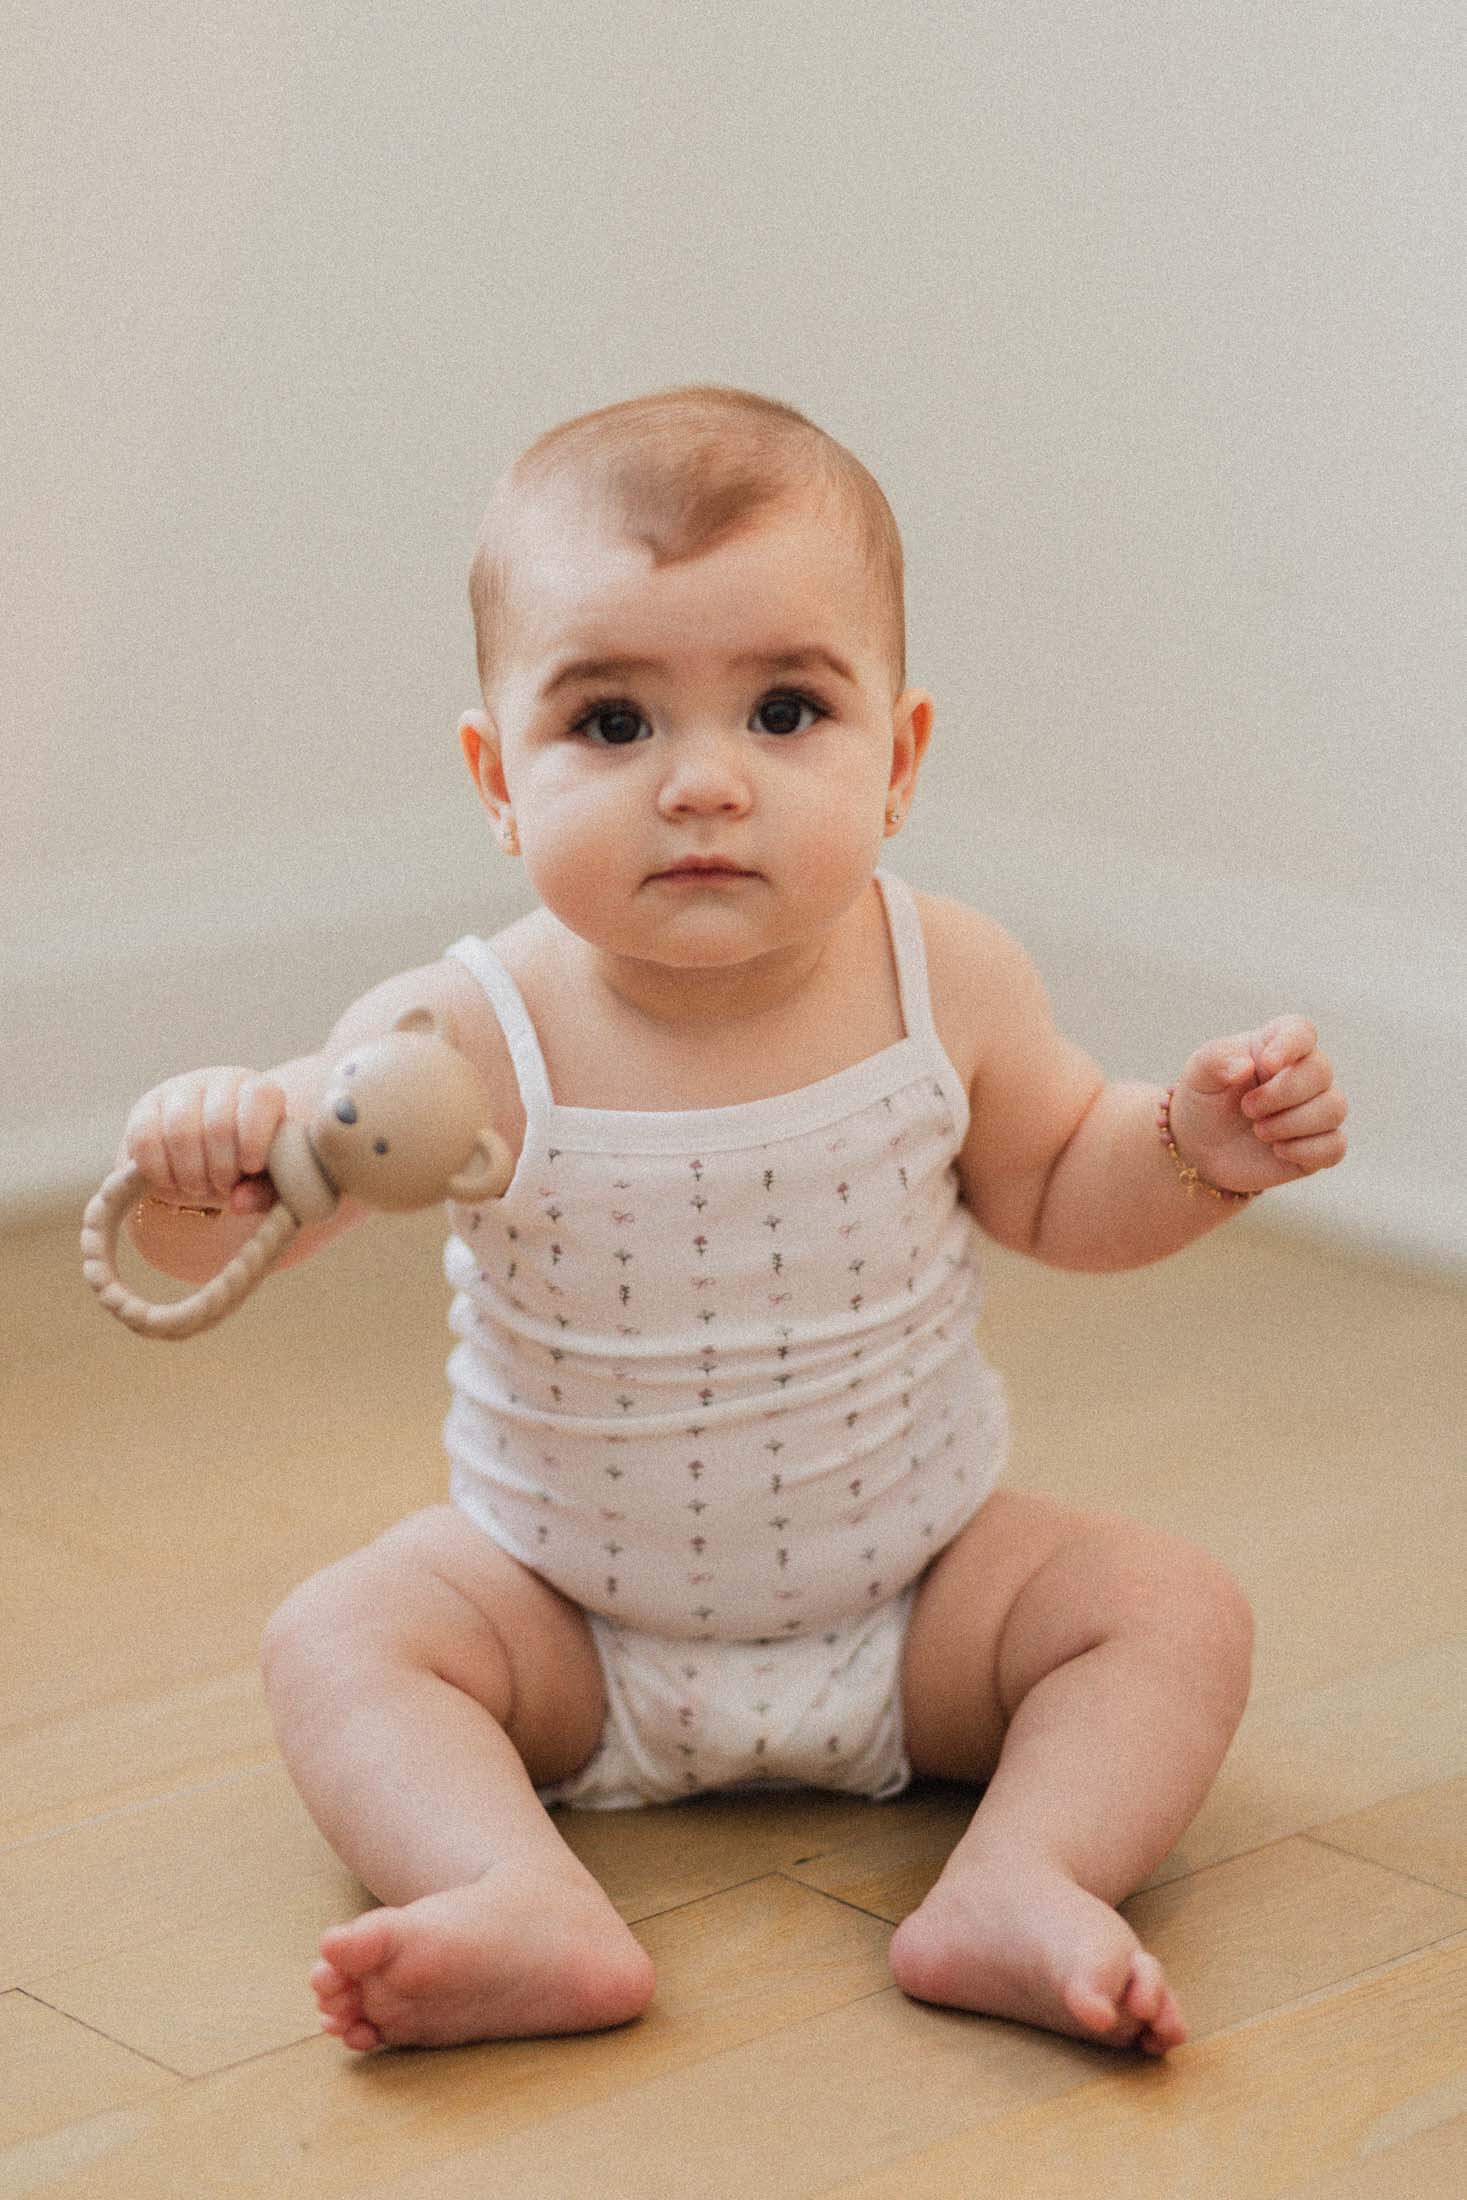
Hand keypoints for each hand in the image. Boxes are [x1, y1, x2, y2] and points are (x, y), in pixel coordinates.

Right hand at [124, 1069, 286, 1214]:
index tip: (251, 1167)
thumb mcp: (265, 1183)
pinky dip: (157, 1171)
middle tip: (222, 1187)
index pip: (259, 1098)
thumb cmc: (247, 1169)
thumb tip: (238, 1203)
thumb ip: (262, 1193)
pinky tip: (171, 1183)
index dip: (255, 1137)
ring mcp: (179, 1090)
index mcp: (258, 1092)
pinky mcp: (146, 1107)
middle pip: (218, 1124)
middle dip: (221, 1168)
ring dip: (190, 1173)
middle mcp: (219, 1082)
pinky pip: (144, 1139)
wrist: (209, 1160)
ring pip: (180, 1131)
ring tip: (198, 1188)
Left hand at [1170, 1017, 1347, 1197]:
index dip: (1291, 1045)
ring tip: (1259, 1131)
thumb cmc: (1205, 1101)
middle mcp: (1302, 1074)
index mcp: (1275, 1046)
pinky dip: (1306, 1150)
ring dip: (1292, 1123)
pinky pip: (1336, 1145)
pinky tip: (1278, 1150)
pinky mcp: (1319, 1145)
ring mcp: (1315, 1109)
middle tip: (1246, 1108)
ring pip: (1334, 1108)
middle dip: (1282, 1094)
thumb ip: (1215, 1060)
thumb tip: (1246, 1066)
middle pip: (1321, 1071)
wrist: (1201, 1148)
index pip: (1301, 1031)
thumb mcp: (1198, 1075)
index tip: (1268, 1064)